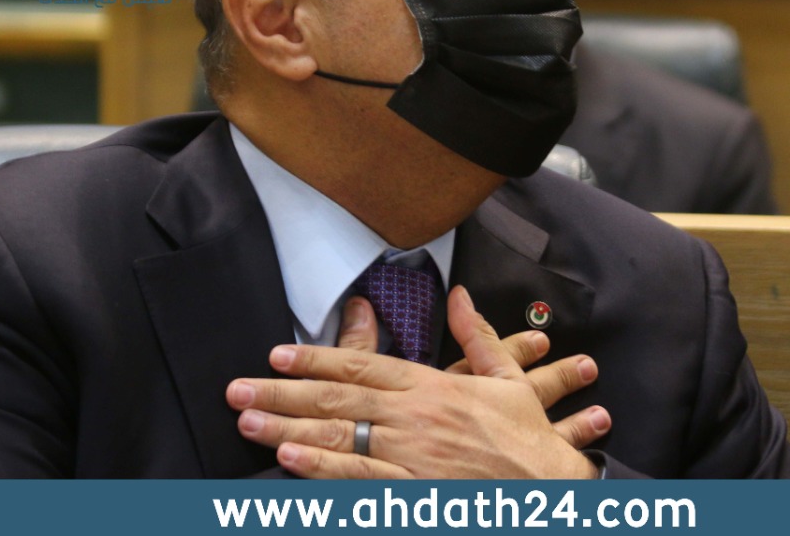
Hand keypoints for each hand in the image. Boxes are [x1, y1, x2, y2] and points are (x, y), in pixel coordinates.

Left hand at [227, 286, 609, 477]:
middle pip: (337, 400)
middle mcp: (416, 419)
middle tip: (238, 389)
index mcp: (433, 387)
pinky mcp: (413, 494)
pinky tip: (291, 460)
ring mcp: (412, 459)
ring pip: (339, 439)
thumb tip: (461, 296)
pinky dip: (323, 470)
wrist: (552, 493)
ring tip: (248, 422)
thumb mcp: (508, 380)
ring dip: (287, 429)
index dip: (317, 358)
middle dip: (282, 393)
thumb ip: (478, 336)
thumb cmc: (528, 440)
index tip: (278, 354)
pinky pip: (361, 480)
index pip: (363, 366)